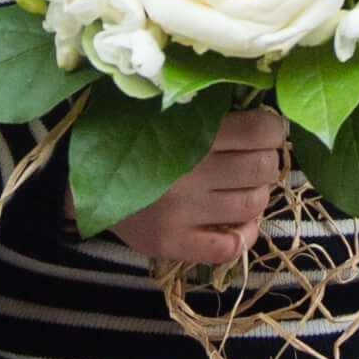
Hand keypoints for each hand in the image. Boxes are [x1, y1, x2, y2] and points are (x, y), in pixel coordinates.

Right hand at [111, 104, 289, 270]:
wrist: (84, 179)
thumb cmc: (133, 138)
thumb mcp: (168, 113)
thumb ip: (209, 111)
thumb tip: (263, 113)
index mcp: (189, 133)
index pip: (259, 132)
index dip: (274, 131)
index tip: (270, 131)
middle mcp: (190, 174)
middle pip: (261, 168)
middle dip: (268, 161)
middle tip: (258, 158)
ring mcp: (183, 213)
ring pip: (252, 205)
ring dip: (258, 195)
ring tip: (246, 187)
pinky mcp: (173, 243)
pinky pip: (229, 248)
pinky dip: (244, 236)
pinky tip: (239, 224)